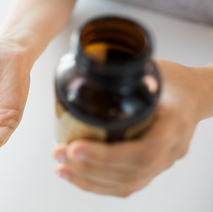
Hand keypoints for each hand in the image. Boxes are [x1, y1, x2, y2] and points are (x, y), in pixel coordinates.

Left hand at [52, 59, 205, 196]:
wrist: (194, 94)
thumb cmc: (173, 80)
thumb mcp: (150, 70)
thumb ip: (122, 76)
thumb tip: (81, 76)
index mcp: (174, 125)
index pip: (143, 151)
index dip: (106, 154)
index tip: (74, 147)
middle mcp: (170, 150)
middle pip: (130, 173)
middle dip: (88, 168)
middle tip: (59, 155)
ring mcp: (163, 162)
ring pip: (127, 184)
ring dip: (89, 180)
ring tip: (62, 169)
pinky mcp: (153, 166)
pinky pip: (127, 184)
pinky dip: (99, 184)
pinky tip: (77, 176)